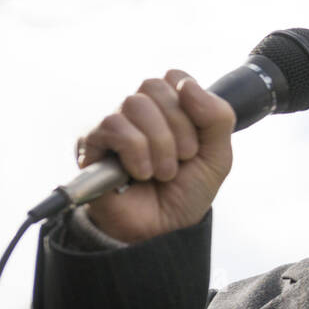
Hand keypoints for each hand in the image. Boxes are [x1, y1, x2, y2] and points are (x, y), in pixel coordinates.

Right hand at [76, 70, 235, 243]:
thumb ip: (217, 116)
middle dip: (179, 128)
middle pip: (154, 86)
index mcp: (168, 106)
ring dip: (160, 144)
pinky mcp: (90, 143)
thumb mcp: (217, 155)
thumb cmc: (186, 191)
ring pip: (135, 104)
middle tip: (182, 160)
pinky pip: (114, 126)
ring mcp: (113, 124)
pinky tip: (140, 174)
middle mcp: (138, 110)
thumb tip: (185, 84)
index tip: (196, 141)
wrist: (162, 230)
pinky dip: (137, 152)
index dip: (192, 107)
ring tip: (162, 173)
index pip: (176, 78)